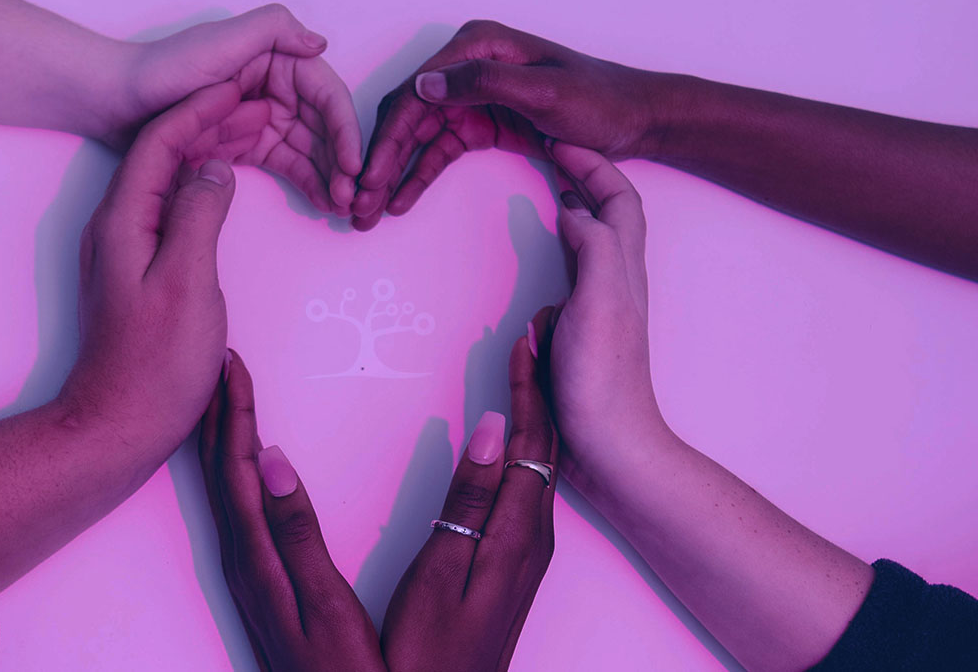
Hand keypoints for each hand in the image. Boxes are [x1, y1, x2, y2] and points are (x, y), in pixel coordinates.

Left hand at [59, 83, 245, 458]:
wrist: (120, 423)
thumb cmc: (155, 364)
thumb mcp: (188, 283)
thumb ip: (199, 216)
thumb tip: (214, 168)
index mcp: (124, 221)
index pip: (160, 141)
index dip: (199, 108)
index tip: (238, 87)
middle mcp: (118, 226)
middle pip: (161, 153)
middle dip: (207, 122)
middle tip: (257, 107)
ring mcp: (127, 248)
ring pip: (167, 179)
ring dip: (206, 152)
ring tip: (250, 135)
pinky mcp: (141, 269)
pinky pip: (172, 208)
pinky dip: (202, 187)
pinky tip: (225, 188)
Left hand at [102, 4, 361, 214]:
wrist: (113, 102)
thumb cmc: (162, 70)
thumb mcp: (220, 42)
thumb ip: (273, 31)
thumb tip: (319, 42)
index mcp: (273, 57)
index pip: (324, 94)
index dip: (344, 129)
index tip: (352, 164)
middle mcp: (272, 85)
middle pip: (322, 125)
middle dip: (341, 160)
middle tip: (350, 196)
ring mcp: (257, 117)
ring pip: (308, 148)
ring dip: (328, 175)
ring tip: (340, 206)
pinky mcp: (243, 144)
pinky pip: (285, 164)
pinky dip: (305, 181)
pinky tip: (321, 201)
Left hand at [199, 351, 385, 671]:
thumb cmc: (344, 668)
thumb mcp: (323, 603)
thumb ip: (296, 533)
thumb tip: (272, 462)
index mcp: (255, 556)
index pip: (237, 469)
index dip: (234, 414)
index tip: (232, 365)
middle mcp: (241, 558)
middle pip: (221, 471)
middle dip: (221, 413)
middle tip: (224, 363)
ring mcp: (245, 569)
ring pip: (224, 487)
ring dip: (223, 437)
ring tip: (225, 396)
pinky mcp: (257, 577)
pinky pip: (235, 506)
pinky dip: (233, 470)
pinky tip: (243, 464)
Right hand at [352, 20, 662, 229]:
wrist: (634, 119)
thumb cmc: (599, 100)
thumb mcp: (544, 91)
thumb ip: (483, 82)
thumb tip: (424, 85)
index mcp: (478, 47)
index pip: (414, 94)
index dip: (386, 139)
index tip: (367, 176)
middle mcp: (467, 67)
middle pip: (407, 116)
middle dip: (379, 161)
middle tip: (357, 203)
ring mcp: (472, 96)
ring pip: (416, 137)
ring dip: (391, 174)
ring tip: (369, 210)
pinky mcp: (482, 123)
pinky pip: (439, 150)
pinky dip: (417, 176)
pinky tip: (398, 201)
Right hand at [381, 319, 556, 671]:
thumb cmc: (432, 648)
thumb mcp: (443, 571)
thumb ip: (468, 500)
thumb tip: (491, 430)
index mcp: (518, 532)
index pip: (531, 441)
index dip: (530, 386)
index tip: (527, 338)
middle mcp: (534, 535)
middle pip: (545, 444)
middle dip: (540, 386)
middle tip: (535, 336)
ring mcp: (529, 549)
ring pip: (540, 463)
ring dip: (535, 411)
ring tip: (528, 369)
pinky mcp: (517, 559)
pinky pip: (530, 484)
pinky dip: (525, 444)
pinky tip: (512, 438)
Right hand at [546, 142, 666, 482]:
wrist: (609, 444)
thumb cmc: (604, 379)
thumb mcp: (600, 302)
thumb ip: (593, 248)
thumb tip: (575, 208)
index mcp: (623, 269)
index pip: (618, 199)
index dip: (595, 164)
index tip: (561, 141)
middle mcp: (616, 281)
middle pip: (610, 213)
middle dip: (586, 176)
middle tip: (552, 154)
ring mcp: (599, 306)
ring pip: (592, 241)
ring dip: (575, 209)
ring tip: (548, 189)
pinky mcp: (581, 331)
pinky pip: (571, 274)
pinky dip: (558, 250)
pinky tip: (541, 257)